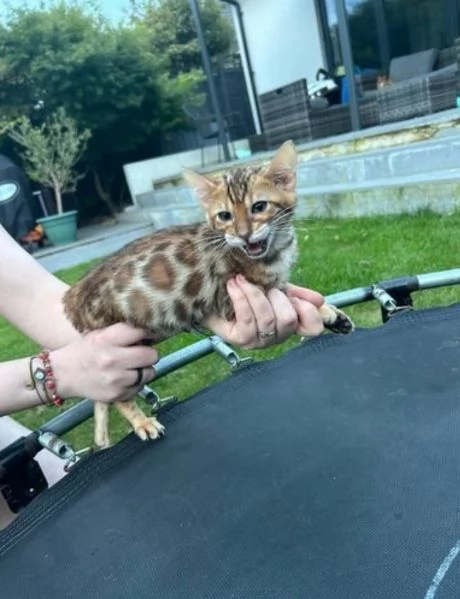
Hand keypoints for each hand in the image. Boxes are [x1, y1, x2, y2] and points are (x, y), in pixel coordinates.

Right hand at [50, 323, 158, 402]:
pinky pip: (140, 387)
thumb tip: (152, 332)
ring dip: (144, 370)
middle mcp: (112, 359)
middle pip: (152, 355)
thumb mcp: (99, 334)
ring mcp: (115, 379)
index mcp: (107, 339)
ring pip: (150, 373)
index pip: (142, 331)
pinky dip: (135, 384)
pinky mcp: (116, 395)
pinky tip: (123, 379)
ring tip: (131, 367)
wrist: (61, 375)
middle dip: (149, 354)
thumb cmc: (84, 351)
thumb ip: (123, 332)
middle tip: (141, 354)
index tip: (149, 335)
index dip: (149, 333)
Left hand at [204, 275, 322, 349]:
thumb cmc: (246, 294)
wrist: (211, 297)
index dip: (310, 313)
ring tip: (242, 280)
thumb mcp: (274, 289)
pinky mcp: (239, 339)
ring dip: (255, 294)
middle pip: (288, 319)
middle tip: (264, 286)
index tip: (296, 298)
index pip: (313, 329)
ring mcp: (258, 341)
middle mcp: (276, 337)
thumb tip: (320, 300)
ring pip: (268, 319)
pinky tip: (234, 285)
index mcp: (289, 324)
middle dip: (276, 296)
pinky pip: (247, 318)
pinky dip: (241, 297)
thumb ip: (295, 293)